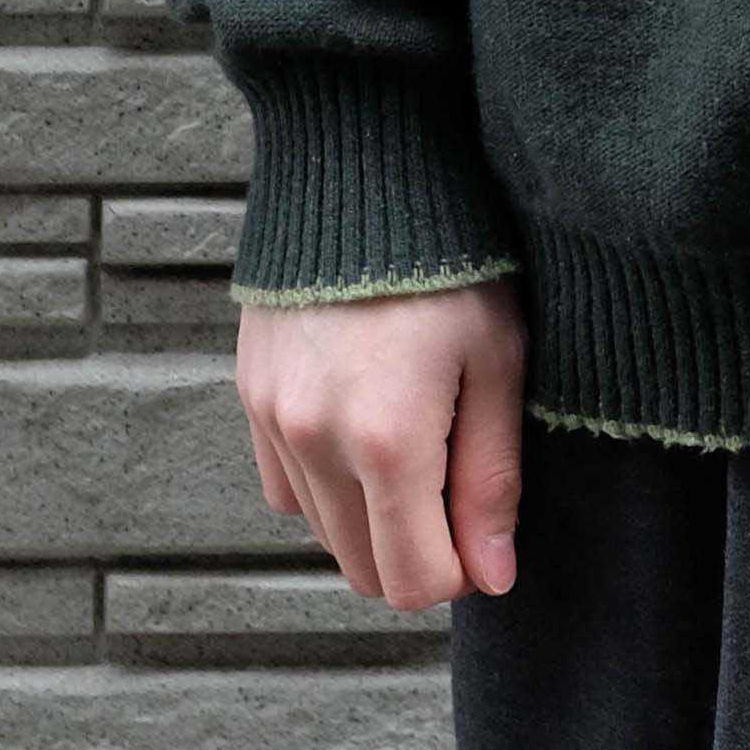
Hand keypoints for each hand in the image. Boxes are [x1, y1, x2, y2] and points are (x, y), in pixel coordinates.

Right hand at [234, 274, 525, 611]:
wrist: (364, 168)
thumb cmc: (450, 257)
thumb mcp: (498, 359)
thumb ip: (492, 478)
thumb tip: (493, 575)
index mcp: (386, 440)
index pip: (415, 581)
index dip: (462, 569)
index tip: (484, 526)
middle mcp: (315, 441)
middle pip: (364, 570)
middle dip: (417, 552)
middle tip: (456, 481)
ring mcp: (273, 421)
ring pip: (324, 532)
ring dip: (373, 518)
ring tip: (418, 437)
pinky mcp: (250, 396)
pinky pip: (286, 487)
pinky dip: (327, 483)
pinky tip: (365, 426)